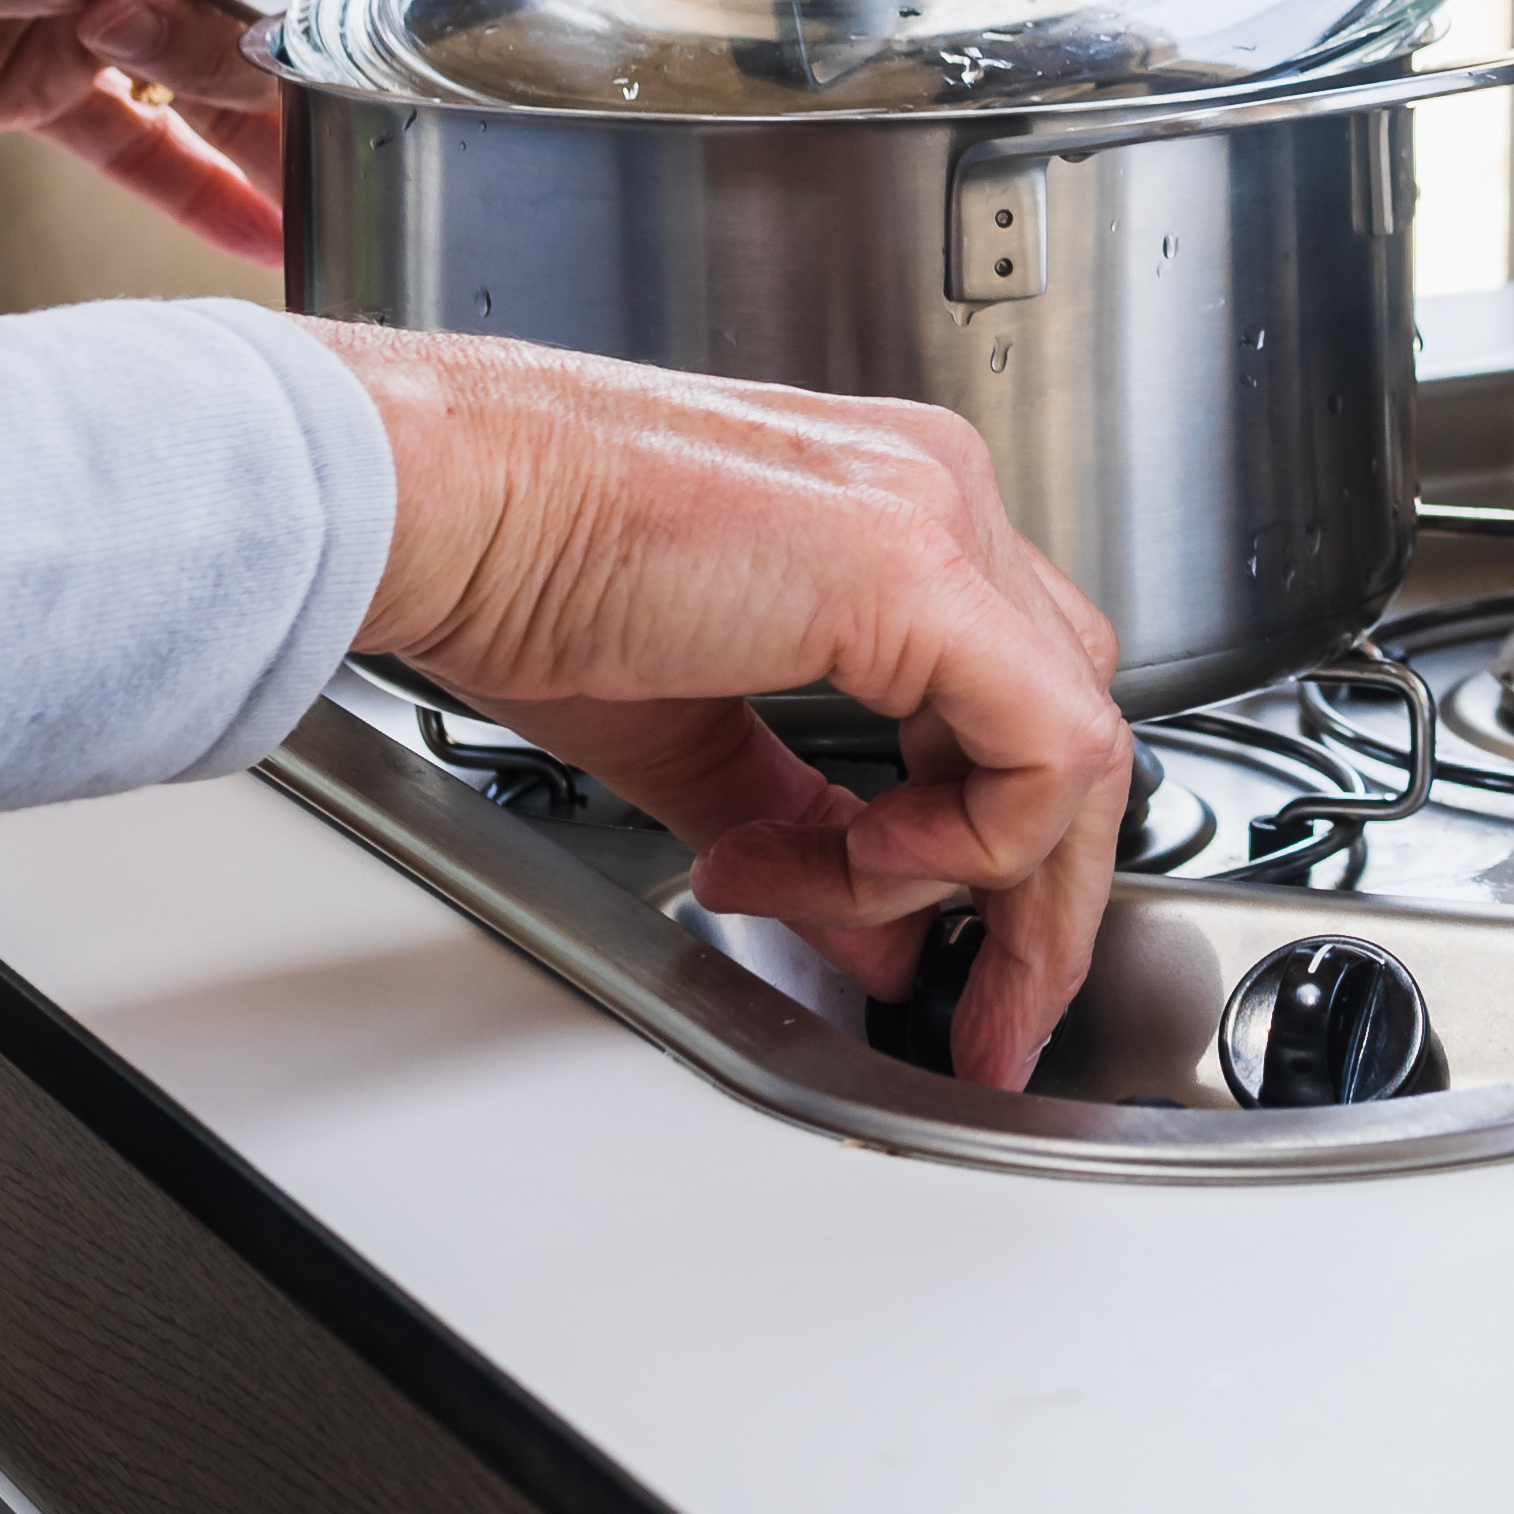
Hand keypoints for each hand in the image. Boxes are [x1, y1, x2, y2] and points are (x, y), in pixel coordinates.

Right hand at [315, 328, 1132, 1091]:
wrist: (435, 499)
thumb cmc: (513, 570)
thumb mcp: (691, 735)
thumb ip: (806, 838)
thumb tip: (880, 939)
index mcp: (894, 512)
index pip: (1025, 698)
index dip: (1007, 852)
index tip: (954, 963)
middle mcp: (938, 495)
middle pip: (1073, 725)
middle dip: (1039, 902)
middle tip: (988, 1017)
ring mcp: (938, 517)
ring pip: (1077, 743)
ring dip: (985, 879)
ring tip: (846, 913)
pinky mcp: (914, 566)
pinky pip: (1037, 746)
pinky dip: (968, 840)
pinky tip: (859, 862)